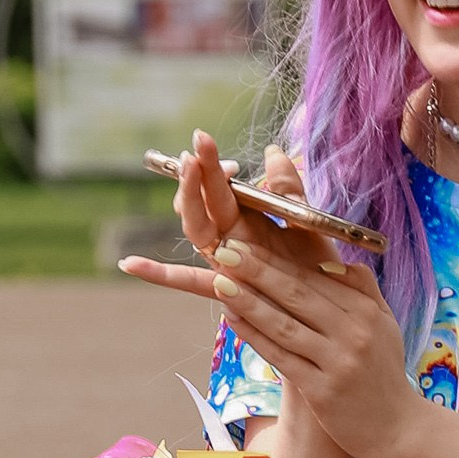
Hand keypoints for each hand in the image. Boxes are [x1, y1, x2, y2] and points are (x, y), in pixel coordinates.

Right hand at [116, 129, 305, 301]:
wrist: (329, 309)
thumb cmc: (317, 266)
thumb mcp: (306, 220)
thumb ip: (288, 188)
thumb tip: (272, 152)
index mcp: (245, 216)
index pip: (220, 185)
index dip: (212, 166)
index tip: (210, 148)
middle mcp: (227, 236)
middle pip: (200, 201)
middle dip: (195, 173)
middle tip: (195, 149)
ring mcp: (222, 260)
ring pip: (194, 227)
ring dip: (186, 198)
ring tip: (185, 169)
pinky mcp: (223, 287)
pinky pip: (187, 281)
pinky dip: (157, 275)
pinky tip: (129, 265)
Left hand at [207, 229, 418, 457]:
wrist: (397, 428)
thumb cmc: (384, 373)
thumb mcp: (385, 323)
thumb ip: (363, 288)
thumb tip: (327, 263)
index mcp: (365, 311)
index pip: (314, 278)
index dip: (277, 260)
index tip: (248, 243)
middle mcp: (353, 333)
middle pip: (297, 295)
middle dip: (258, 270)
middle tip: (226, 250)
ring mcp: (337, 363)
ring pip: (284, 325)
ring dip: (249, 302)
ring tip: (220, 281)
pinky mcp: (322, 392)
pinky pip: (281, 358)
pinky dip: (255, 337)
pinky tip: (233, 320)